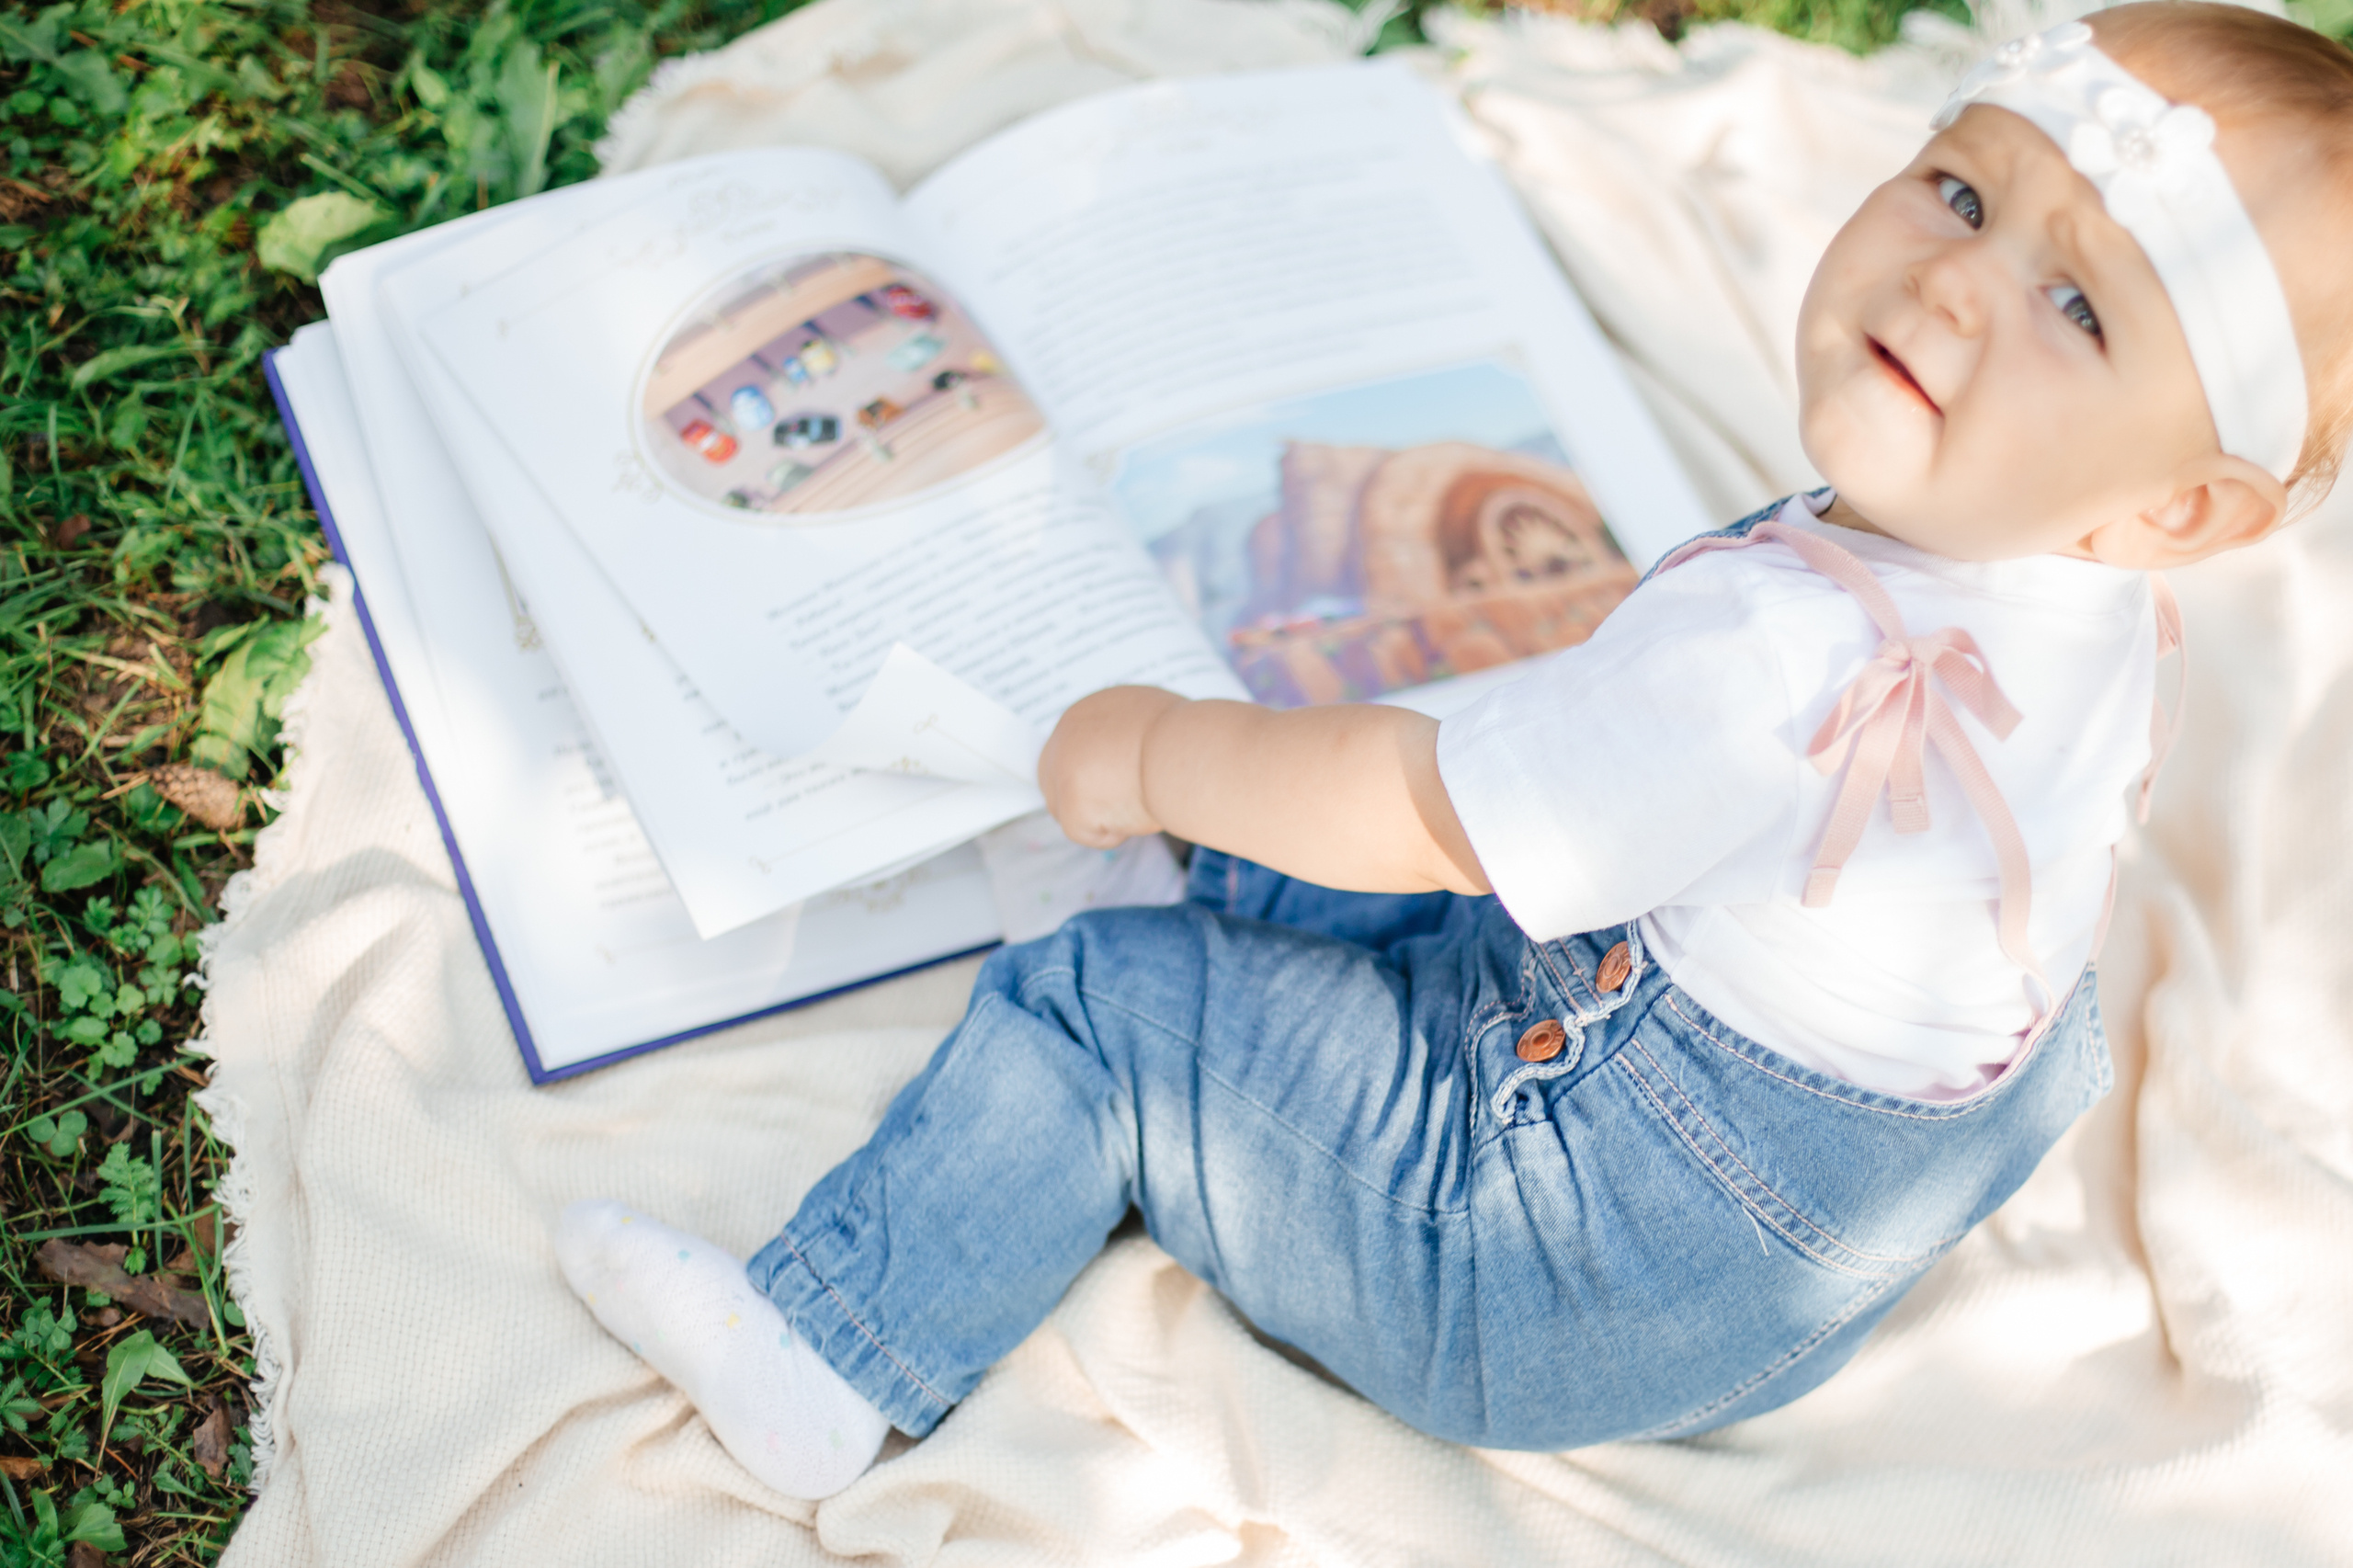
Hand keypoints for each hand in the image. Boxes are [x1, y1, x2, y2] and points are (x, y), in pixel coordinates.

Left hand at [1038, 686, 1185, 847]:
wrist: (1190, 751)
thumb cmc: (1189, 740)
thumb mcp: (1154, 725)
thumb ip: (1131, 739)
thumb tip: (1135, 762)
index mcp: (1088, 712)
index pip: (1070, 750)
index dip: (1088, 775)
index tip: (1112, 789)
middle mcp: (1067, 733)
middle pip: (1053, 780)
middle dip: (1080, 802)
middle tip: (1116, 812)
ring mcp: (1063, 767)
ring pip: (1068, 810)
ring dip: (1102, 815)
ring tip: (1142, 803)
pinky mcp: (1069, 801)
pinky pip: (1085, 833)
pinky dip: (1113, 833)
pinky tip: (1139, 812)